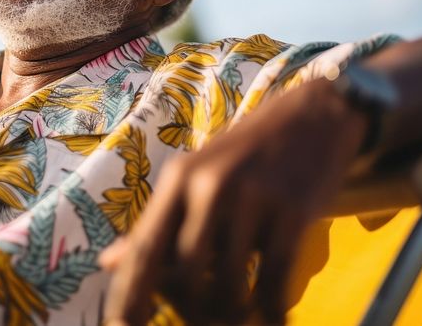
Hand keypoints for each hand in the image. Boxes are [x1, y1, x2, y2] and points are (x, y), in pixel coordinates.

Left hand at [101, 79, 368, 324]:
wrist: (314, 115)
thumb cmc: (248, 154)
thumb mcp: (197, 177)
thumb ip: (158, 222)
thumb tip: (106, 263)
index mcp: (179, 179)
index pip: (144, 248)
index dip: (129, 295)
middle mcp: (208, 186)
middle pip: (184, 276)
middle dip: (193, 311)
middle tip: (207, 317)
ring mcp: (252, 198)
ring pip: (227, 286)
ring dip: (233, 314)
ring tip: (241, 316)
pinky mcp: (293, 212)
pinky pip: (273, 281)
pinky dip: (271, 311)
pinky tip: (273, 318)